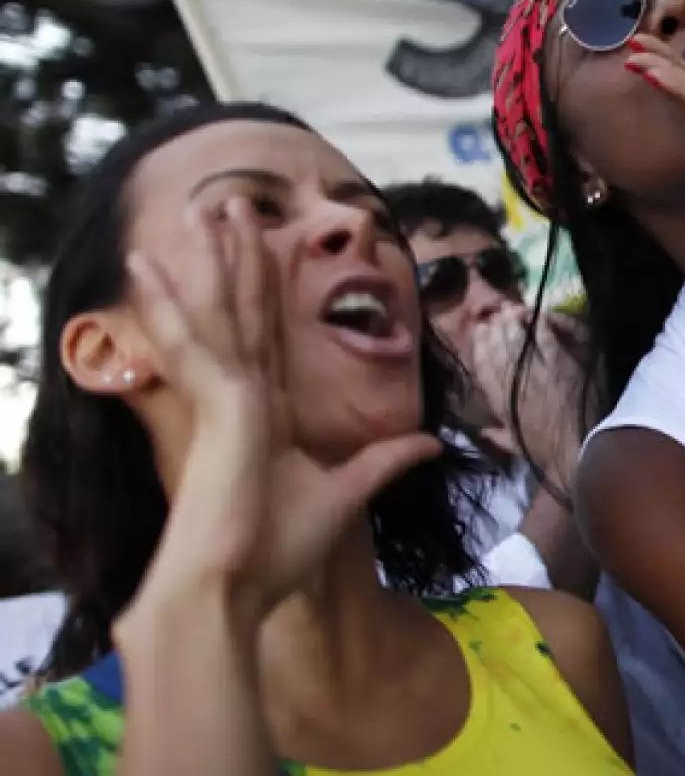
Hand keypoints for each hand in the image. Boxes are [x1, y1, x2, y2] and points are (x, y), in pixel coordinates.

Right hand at [127, 199, 438, 619]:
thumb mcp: (346, 493)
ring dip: (211, 259)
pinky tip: (149, 265)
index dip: (265, 287)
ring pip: (218, 311)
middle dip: (236, 255)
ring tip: (205, 207)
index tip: (265, 244)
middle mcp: (240, 395)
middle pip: (240, 308)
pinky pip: (192, 342)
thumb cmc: (278, 552)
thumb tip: (428, 443)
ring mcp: (223, 397)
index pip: (267, 332)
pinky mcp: (214, 406)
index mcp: (265, 410)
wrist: (237, 589)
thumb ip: (384, 461)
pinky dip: (172, 305)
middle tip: (229, 202)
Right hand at [470, 306, 587, 491]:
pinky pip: (548, 337)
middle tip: (495, 316)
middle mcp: (514, 380)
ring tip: (512, 311)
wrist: (578, 448)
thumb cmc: (546, 452)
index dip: (480, 346)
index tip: (479, 332)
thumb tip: (482, 431)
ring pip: (520, 338)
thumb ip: (497, 436)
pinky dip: (542, 324)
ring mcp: (538, 368)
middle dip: (496, 328)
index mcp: (500, 400)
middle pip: (499, 346)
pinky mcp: (562, 362)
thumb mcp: (516, 446)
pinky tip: (538, 316)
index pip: (483, 366)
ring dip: (514, 322)